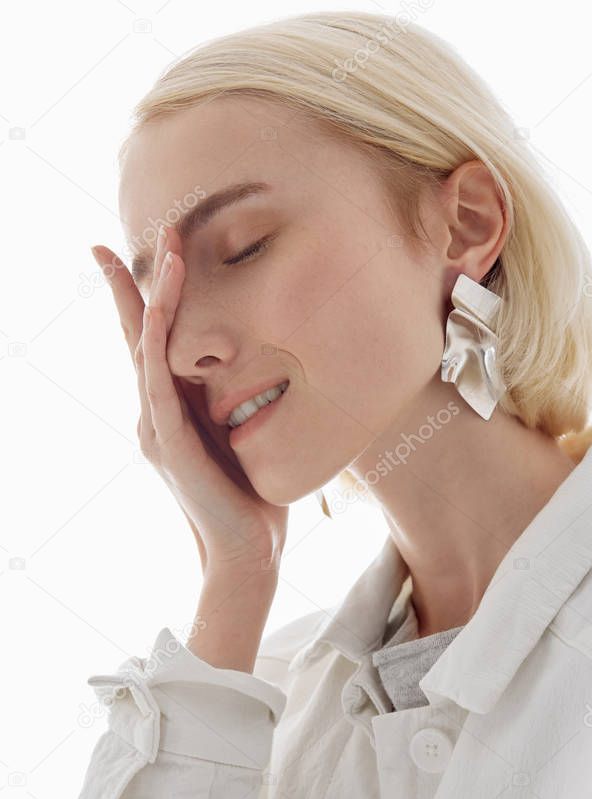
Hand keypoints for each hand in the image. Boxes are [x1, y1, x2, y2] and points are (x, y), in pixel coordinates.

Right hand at [90, 226, 288, 576]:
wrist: (249, 549)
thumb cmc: (252, 496)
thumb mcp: (243, 433)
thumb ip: (234, 401)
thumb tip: (257, 365)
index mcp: (173, 410)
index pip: (151, 345)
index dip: (142, 299)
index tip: (138, 254)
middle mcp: (155, 414)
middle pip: (136, 338)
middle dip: (130, 286)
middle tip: (119, 240)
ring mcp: (157, 428)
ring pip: (146, 351)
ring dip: (154, 298)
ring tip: (165, 252)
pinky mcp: (168, 445)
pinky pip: (156, 385)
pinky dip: (152, 346)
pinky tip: (152, 314)